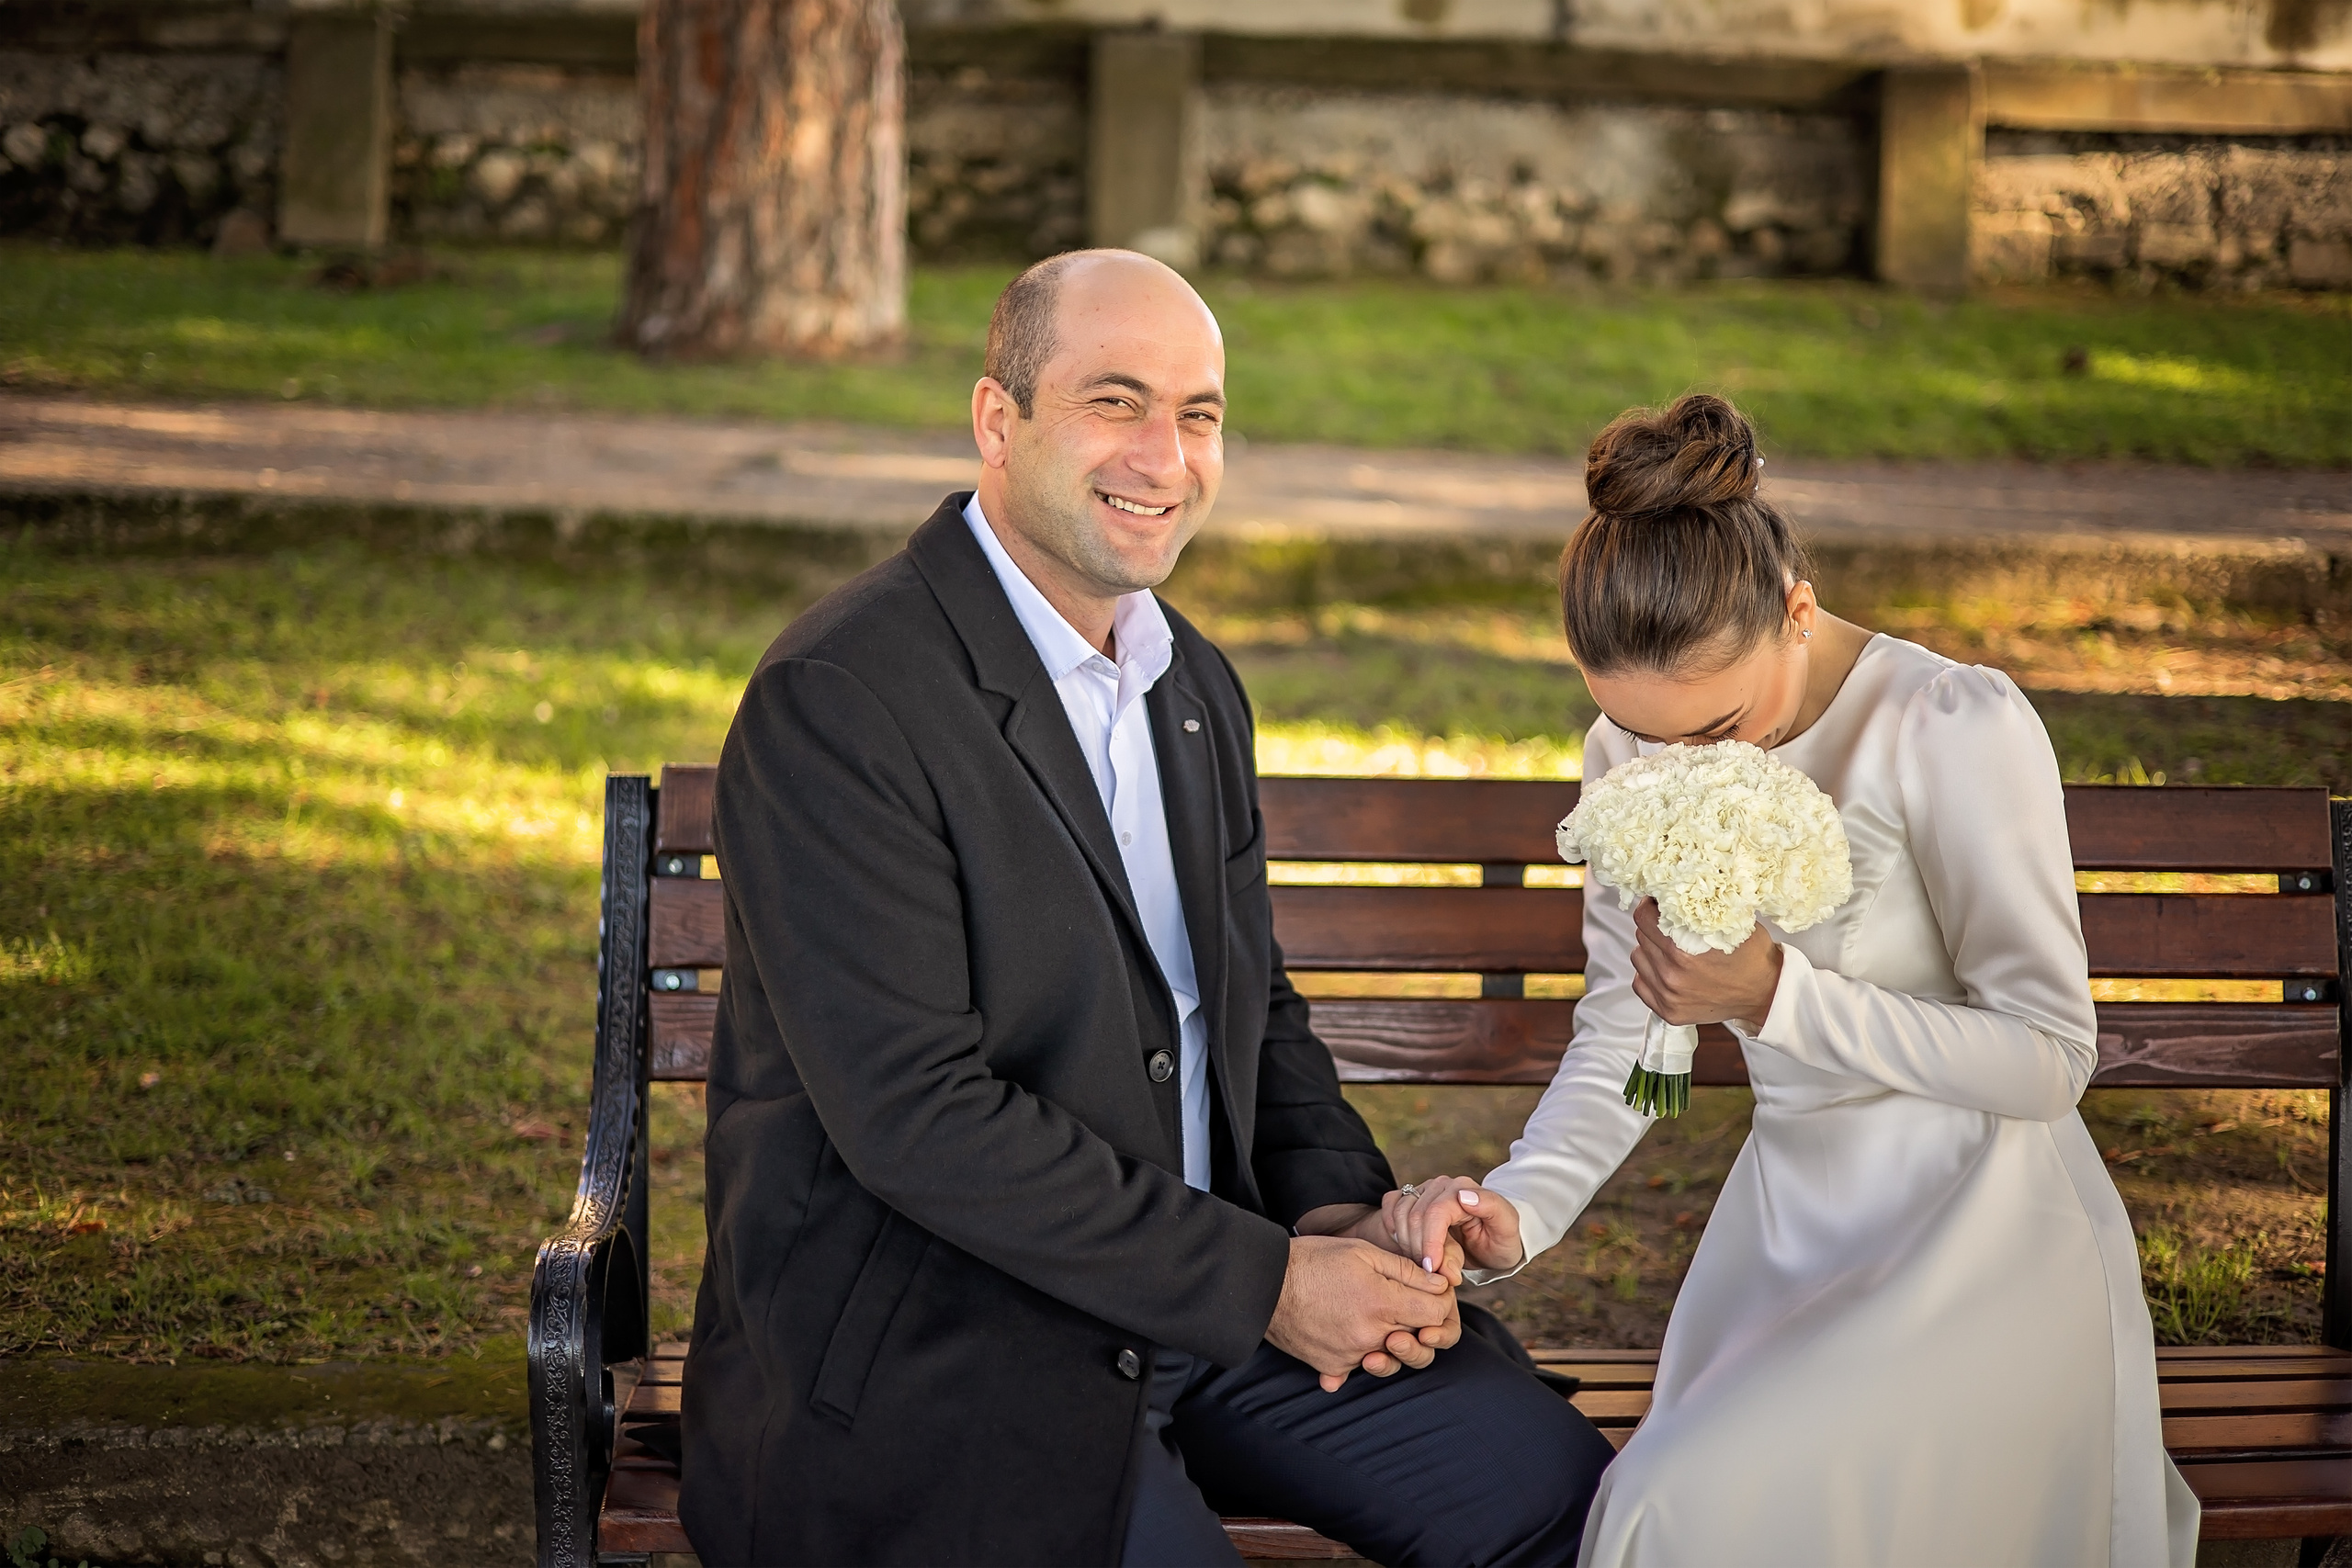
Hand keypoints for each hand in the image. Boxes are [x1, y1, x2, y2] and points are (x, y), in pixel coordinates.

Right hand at [1265, 1235, 1458, 1392]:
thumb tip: (1441, 1285)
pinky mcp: (1331, 1366)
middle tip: (1400, 1303)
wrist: (1264, 1283)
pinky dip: (1357, 1357)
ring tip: (1375, 1319)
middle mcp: (1371, 1337)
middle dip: (1419, 1323)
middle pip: (1419, 1340)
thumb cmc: (1312, 1260)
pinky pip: (1356, 1369)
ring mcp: (1351, 1356)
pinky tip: (1347, 1337)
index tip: (1427, 1291)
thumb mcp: (1363, 1252)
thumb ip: (1407, 1270)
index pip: (1437, 1314)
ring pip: (1391, 1357)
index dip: (1438, 1300)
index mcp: (1383, 1304)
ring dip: (1391, 1341)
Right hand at [1384, 1176, 1524, 1278]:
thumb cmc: (1500, 1238)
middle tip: (1431, 1273)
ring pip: (1400, 1214)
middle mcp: (1441, 1185)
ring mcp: (1424, 1190)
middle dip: (1419, 1249)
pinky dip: (1393, 1229)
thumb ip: (1490, 1209)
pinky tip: (1407, 1246)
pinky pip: (1390, 1207)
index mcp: (1463, 1187)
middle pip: (1414, 1216)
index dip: (1430, 1242)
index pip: (1435, 1212)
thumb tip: (1464, 1199)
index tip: (1432, 1268)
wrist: (1492, 1241)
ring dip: (1407, 1243)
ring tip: (1424, 1263)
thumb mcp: (1506, 1229)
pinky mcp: (1411, 1197)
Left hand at [1630, 899, 1782, 1027]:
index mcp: (1683, 951)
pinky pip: (1640, 983)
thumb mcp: (1731, 923)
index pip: (1644, 918)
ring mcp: (1668, 996)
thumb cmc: (1752, 957)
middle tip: (1669, 925)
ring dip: (1650, 950)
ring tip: (1670, 949)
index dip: (1649, 906)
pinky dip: (1649, 974)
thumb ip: (1700, 909)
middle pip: (1641, 936)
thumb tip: (1675, 889)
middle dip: (1653, 927)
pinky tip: (1667, 969)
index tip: (1658, 904)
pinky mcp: (1667, 1011)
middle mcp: (1672, 975)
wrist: (1766, 994)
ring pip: (1639, 958)